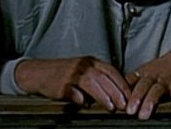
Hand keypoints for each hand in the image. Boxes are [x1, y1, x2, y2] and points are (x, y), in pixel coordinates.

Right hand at [14, 57, 130, 111]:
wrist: (39, 73)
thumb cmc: (64, 75)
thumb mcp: (84, 73)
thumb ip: (99, 81)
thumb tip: (116, 96)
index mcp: (92, 62)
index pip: (112, 71)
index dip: (123, 83)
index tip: (131, 95)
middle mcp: (84, 65)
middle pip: (105, 78)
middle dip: (117, 92)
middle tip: (125, 105)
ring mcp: (73, 73)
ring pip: (93, 84)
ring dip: (104, 97)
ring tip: (111, 108)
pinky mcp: (62, 84)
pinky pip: (74, 93)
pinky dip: (81, 100)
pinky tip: (85, 105)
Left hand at [124, 48, 170, 119]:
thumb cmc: (162, 70)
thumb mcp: (145, 72)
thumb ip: (132, 84)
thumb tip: (114, 96)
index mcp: (143, 74)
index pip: (130, 82)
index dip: (123, 92)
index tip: (117, 103)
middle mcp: (154, 77)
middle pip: (143, 86)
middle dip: (136, 98)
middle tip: (129, 111)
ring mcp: (167, 82)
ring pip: (158, 90)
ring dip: (151, 101)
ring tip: (145, 114)